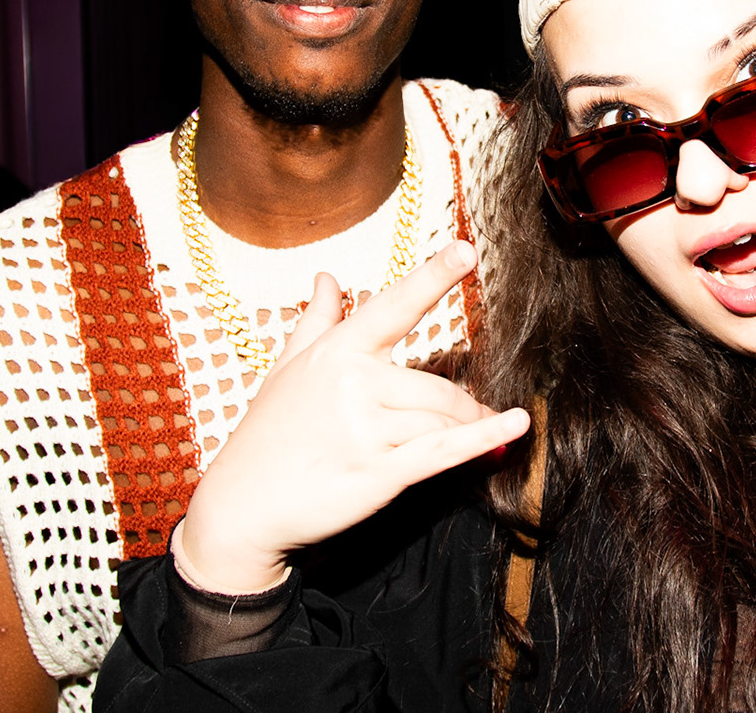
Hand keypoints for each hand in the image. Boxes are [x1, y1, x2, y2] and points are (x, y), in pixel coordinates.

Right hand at [178, 242, 530, 593]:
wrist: (241, 506)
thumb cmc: (266, 435)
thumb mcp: (286, 370)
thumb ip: (315, 321)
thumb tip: (325, 278)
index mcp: (337, 351)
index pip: (394, 305)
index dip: (432, 276)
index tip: (466, 249)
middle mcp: (354, 382)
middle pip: (439, 384)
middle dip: (466, 403)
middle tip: (478, 411)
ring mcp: (366, 428)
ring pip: (443, 418)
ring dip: (472, 426)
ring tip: (486, 429)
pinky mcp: (379, 472)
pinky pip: (443, 450)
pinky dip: (484, 440)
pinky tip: (514, 428)